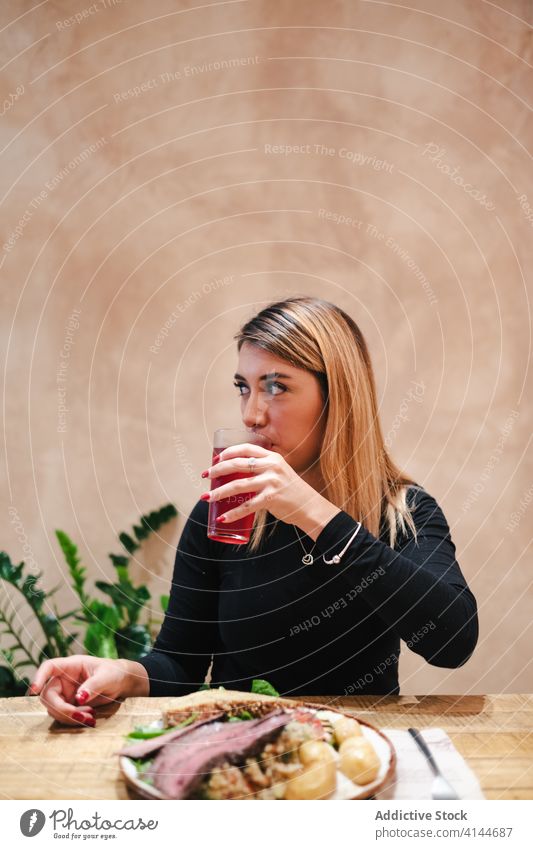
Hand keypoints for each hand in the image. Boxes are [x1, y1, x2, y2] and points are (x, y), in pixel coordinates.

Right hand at [27, 655, 147, 726]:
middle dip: (62, 709)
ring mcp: (64, 693)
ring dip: (69, 717)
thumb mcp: (107, 677)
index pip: (49, 667)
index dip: (38, 677)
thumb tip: (79, 698)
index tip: (33, 690)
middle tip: (81, 716)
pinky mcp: (69, 705)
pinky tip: (90, 720)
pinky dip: (74, 721)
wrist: (120, 683)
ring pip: (54, 709)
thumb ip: (93, 686)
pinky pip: (63, 716)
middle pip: (48, 695)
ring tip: (91, 718)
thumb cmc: (114, 673)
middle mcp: (63, 679)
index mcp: (71, 666)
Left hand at [201, 442, 328, 527]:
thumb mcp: (279, 472)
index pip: (246, 448)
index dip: (228, 452)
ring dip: (219, 493)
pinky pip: (246, 506)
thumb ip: (262, 469)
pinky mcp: (271, 499)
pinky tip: (222, 518)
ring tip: (206, 498)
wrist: (309, 506)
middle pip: (237, 464)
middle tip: (205, 476)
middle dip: (217, 470)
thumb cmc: (290, 490)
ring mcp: (272, 482)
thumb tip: (236, 473)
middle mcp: (271, 466)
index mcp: (272, 457)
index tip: (215, 459)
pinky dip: (232, 513)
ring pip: (238, 485)